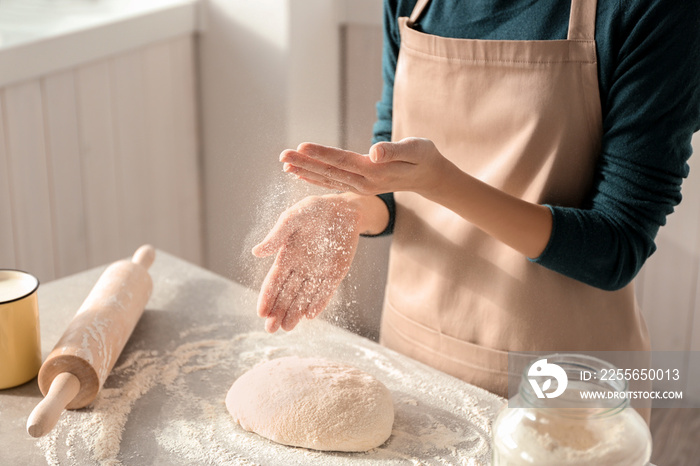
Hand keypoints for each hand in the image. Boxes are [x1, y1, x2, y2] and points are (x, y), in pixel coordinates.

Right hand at [252, 194, 360, 332]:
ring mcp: (318, 272)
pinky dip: (318, 303)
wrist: (343, 208)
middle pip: (286, 294)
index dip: (267, 297)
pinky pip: (325, 291)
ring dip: (295, 312)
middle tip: (271, 330)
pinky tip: (310, 315)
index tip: (261, 313)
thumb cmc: (314, 209)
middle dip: (278, 312)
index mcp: (286, 256)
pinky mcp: (335, 273)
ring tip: (287, 328)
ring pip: (304, 297)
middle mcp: (300, 268)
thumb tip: (256, 252)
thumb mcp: (293, 217)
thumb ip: (277, 235)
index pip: (274, 281)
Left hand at [280, 137, 454, 197]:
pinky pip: (332, 183)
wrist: (429, 176)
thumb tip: (374, 152)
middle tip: (282, 155)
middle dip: (304, 162)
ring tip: (284, 165)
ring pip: (327, 179)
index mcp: (375, 171)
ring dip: (305, 171)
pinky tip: (300, 173)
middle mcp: (364, 182)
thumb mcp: (415, 149)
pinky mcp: (359, 186)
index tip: (301, 146)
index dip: (321, 153)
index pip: (342, 161)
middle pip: (329, 171)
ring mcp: (360, 187)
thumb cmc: (423, 157)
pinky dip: (315, 178)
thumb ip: (394, 151)